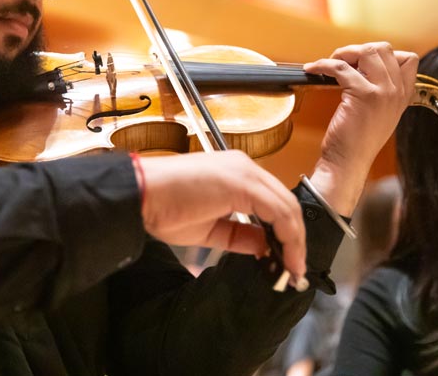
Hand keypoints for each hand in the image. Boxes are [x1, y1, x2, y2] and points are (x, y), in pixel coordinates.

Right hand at [136, 150, 306, 283]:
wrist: (141, 194)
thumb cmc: (164, 209)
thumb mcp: (210, 230)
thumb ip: (240, 235)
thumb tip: (265, 246)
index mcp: (236, 174)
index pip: (274, 201)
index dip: (286, 233)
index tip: (288, 261)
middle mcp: (245, 167)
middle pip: (286, 203)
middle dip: (296, 239)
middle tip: (296, 270)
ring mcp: (245, 173)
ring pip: (287, 207)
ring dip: (296, 241)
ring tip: (294, 269)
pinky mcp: (244, 183)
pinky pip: (279, 211)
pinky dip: (289, 237)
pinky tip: (287, 258)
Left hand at [303, 42, 417, 213]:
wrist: (348, 163)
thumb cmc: (357, 140)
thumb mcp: (380, 113)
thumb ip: (381, 91)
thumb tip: (361, 65)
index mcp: (404, 96)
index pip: (407, 58)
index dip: (382, 55)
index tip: (361, 63)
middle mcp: (397, 92)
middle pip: (385, 49)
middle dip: (359, 50)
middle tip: (342, 63)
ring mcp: (383, 92)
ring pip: (368, 52)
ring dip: (344, 53)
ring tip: (330, 64)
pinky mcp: (363, 95)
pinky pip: (341, 67)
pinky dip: (323, 64)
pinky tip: (313, 69)